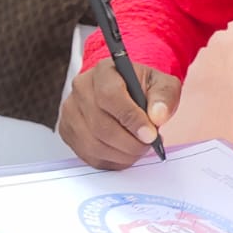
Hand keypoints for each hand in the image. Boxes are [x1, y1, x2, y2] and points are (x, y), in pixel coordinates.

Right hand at [58, 59, 181, 169]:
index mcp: (104, 71)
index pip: (110, 96)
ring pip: (93, 144)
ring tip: (140, 148)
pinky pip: (89, 155)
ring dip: (122, 154)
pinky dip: (112, 161)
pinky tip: (127, 154)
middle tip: (149, 145)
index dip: (131, 119)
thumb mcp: (163, 84)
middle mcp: (81, 89)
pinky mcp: (68, 132)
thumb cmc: (144, 87)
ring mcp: (71, 111)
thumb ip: (164, 96)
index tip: (150, 134)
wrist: (128, 91)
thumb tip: (157, 116)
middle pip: (100, 125)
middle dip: (130, 142)